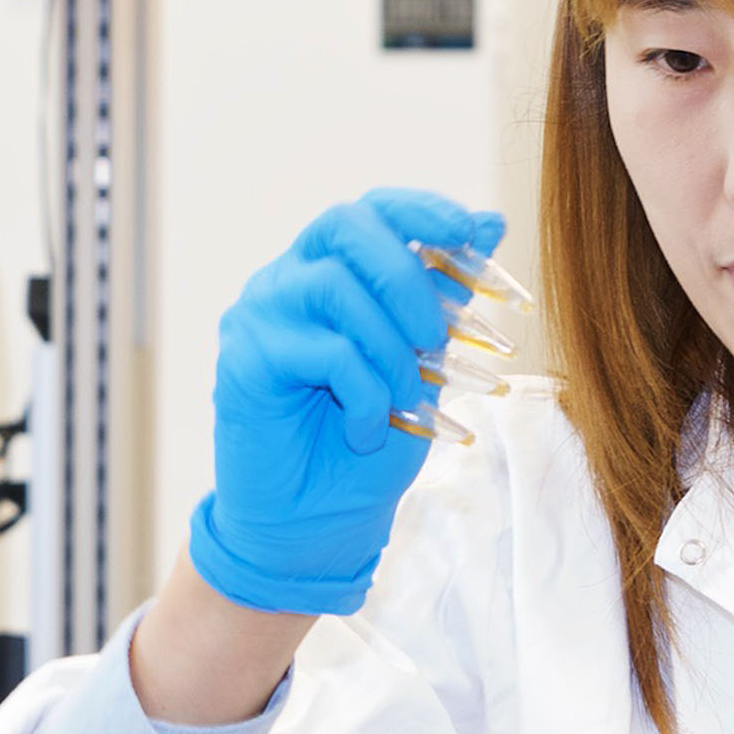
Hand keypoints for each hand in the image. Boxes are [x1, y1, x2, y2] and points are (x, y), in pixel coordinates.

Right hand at [188, 189, 504, 614]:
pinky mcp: (245, 359)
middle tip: (437, 336)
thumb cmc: (367, 444)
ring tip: (405, 399)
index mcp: (332, 271)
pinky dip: (364, 392)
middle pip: (346, 226)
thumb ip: (447, 297)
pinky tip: (366, 429)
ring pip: (334, 287)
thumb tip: (488, 222)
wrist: (315, 523)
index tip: (471, 233)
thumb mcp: (425, 364)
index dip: (423, 209)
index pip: (373, 209)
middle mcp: (288, 280)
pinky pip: (322, 350)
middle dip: (408, 276)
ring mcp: (260, 315)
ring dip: (389, 347)